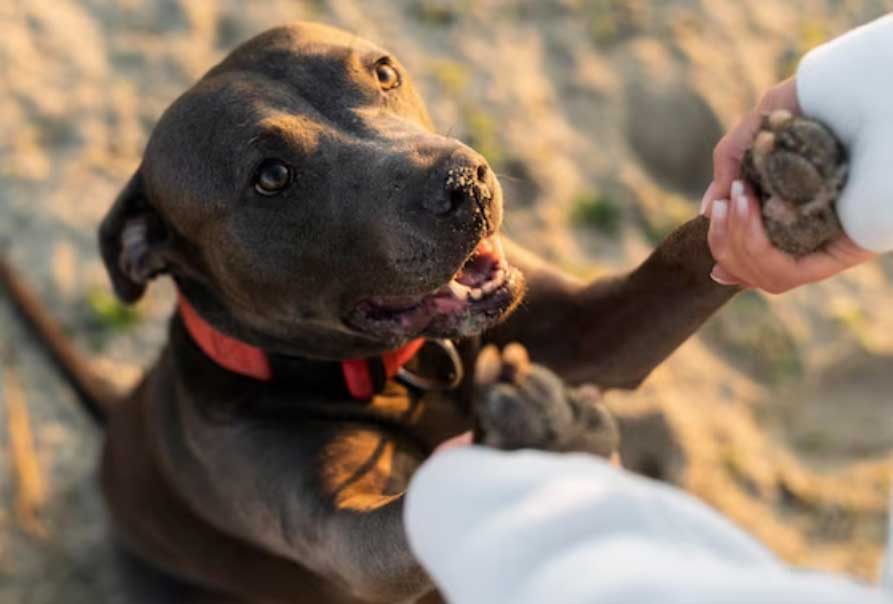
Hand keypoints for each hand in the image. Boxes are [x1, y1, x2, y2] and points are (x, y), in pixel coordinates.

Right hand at [701, 79, 874, 292]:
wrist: (852, 90)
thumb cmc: (813, 102)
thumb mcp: (757, 132)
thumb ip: (729, 167)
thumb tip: (705, 212)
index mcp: (798, 216)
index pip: (760, 262)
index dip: (731, 260)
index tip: (713, 258)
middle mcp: (815, 237)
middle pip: (755, 275)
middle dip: (724, 244)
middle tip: (719, 206)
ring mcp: (828, 247)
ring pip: (766, 279)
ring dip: (736, 243)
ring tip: (735, 200)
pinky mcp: (841, 253)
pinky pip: (785, 274)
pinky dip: (754, 246)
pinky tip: (747, 208)